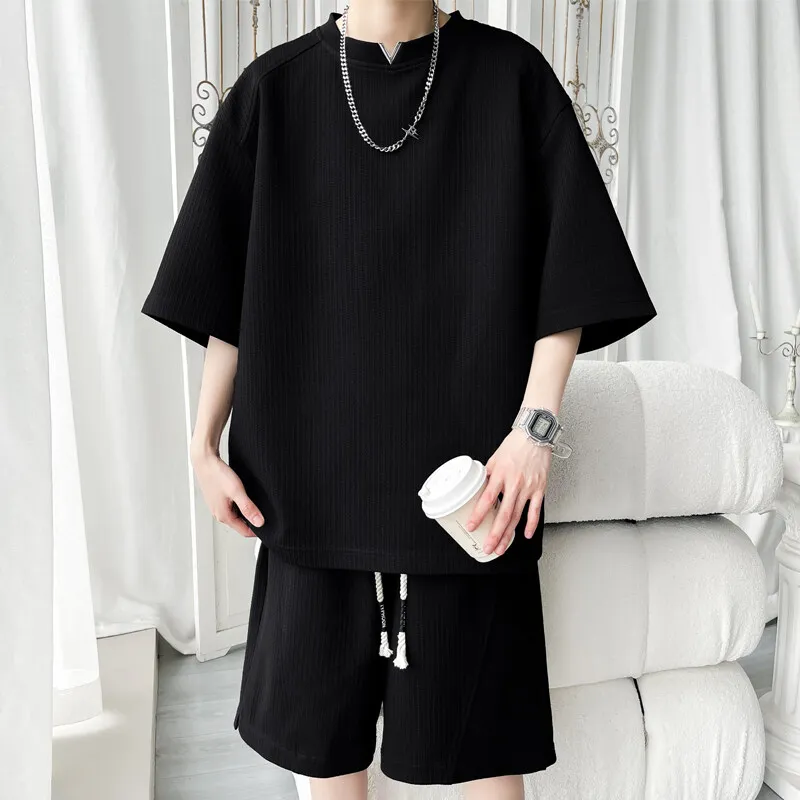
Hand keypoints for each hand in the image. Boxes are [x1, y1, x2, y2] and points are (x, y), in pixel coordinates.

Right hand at [191, 447, 263, 537]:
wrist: (205, 461)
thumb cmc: (217, 474)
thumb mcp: (237, 491)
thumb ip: (248, 508)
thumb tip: (259, 522)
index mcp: (224, 516)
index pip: (244, 532)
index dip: (257, 531)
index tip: (268, 526)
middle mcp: (219, 514)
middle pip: (240, 524)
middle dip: (252, 521)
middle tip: (264, 513)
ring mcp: (217, 507)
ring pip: (236, 515)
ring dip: (246, 512)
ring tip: (254, 503)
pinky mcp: (217, 499)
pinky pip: (231, 507)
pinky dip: (239, 505)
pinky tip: (243, 496)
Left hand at [465, 429, 551, 555]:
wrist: (535, 434)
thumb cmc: (515, 444)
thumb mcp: (494, 458)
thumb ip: (487, 475)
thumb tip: (477, 489)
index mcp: (500, 474)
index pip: (487, 499)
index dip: (478, 514)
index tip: (472, 526)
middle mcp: (515, 482)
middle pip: (503, 514)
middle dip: (495, 534)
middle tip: (488, 547)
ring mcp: (529, 487)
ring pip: (518, 516)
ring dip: (509, 534)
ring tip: (502, 547)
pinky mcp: (540, 488)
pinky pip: (536, 510)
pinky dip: (531, 524)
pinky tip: (526, 535)